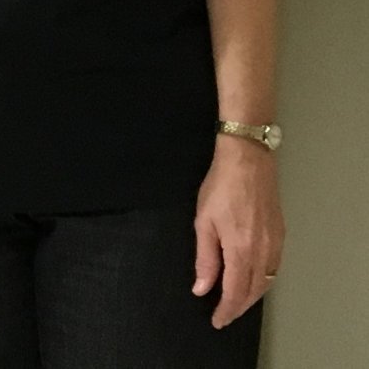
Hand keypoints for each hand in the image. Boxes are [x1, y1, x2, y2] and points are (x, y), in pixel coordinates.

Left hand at [192, 141, 283, 327]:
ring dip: (252, 296)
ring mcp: (275, 245)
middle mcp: (263, 253)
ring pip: (266, 282)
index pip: (235, 292)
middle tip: (224, 315)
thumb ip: (205, 258)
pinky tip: (252, 279)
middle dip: (239, 307)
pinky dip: (263, 281)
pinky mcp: (281, 236)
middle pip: (253, 291)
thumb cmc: (220, 187)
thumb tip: (201, 288)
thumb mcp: (203, 221)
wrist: (248, 160)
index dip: (226, 310)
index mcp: (241, 251)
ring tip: (236, 301)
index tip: (217, 321)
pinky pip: (274, 269)